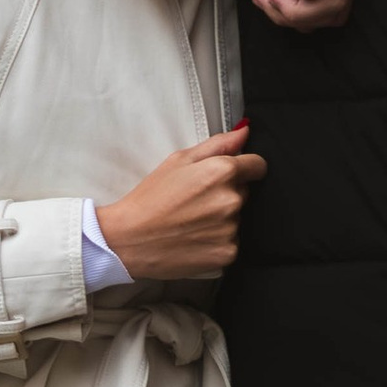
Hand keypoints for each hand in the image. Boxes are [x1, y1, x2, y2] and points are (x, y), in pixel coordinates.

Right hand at [99, 125, 266, 281]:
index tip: (230, 175)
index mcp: (222, 171)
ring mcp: (231, 229)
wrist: (129, 239)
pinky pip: (232, 242)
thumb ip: (217, 145)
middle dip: (228, 193)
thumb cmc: (150, 197)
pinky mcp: (228, 253)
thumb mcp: (178, 160)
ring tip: (192, 221)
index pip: (258, 166)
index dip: (245, 168)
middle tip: (197, 200)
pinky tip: (195, 239)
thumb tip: (245, 132)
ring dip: (222, 218)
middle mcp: (232, 200)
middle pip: (246, 192)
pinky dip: (218, 241)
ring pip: (238, 218)